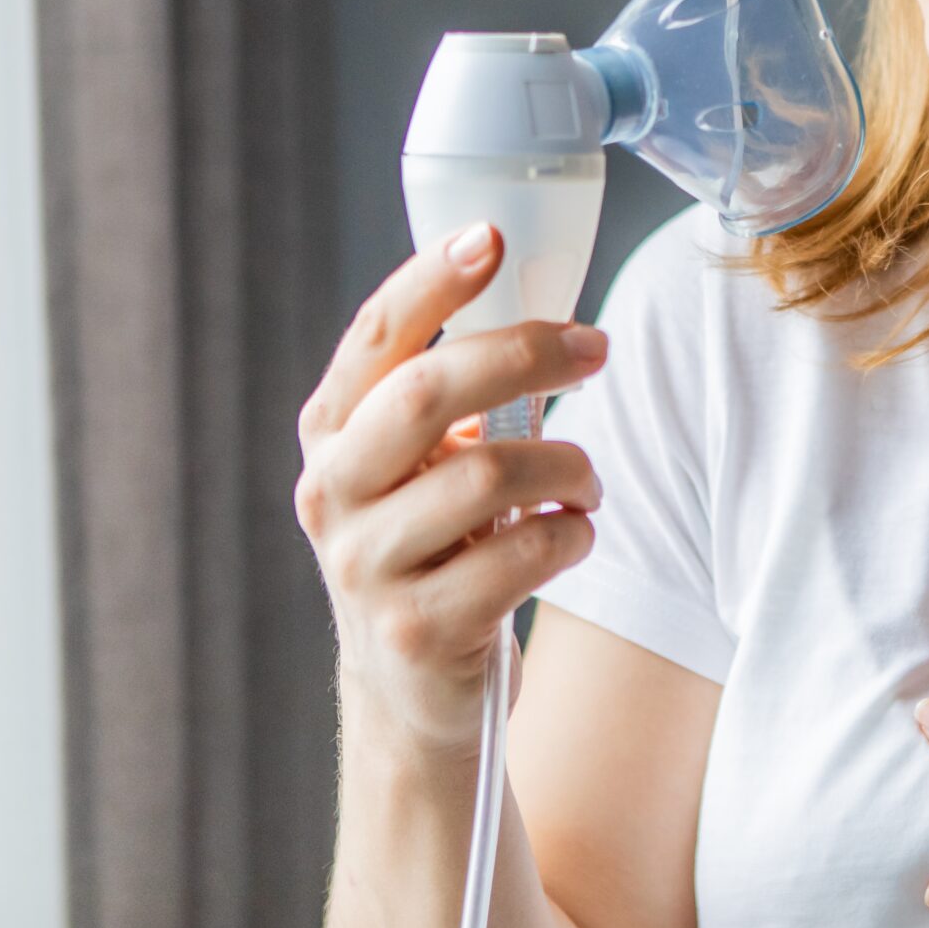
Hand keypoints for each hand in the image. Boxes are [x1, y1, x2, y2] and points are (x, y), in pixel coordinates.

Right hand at [292, 221, 610, 758]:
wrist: (412, 690)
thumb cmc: (436, 548)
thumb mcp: (420, 466)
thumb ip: (450, 397)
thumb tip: (542, 315)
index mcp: (333, 434)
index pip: (374, 339)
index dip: (429, 282)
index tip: (488, 237)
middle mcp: (334, 493)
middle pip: (427, 393)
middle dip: (526, 355)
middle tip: (594, 351)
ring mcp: (366, 567)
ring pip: (488, 476)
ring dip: (567, 467)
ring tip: (586, 483)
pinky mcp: (417, 629)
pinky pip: (520, 556)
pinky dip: (569, 536)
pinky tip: (571, 536)